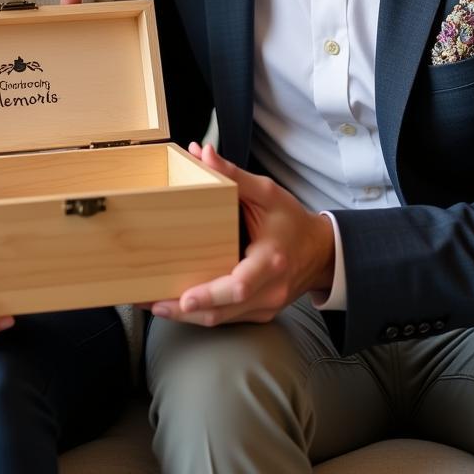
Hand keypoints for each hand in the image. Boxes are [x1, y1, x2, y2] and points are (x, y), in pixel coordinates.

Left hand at [148, 143, 334, 325]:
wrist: (321, 252)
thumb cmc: (292, 221)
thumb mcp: (267, 192)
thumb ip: (233, 175)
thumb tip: (203, 153)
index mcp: (272, 260)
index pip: (240, 285)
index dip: (211, 294)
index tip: (185, 298)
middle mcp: (269, 290)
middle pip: (223, 310)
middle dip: (184, 310)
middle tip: (152, 301)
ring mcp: (265, 306)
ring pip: (221, 319)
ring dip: (186, 315)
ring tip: (153, 303)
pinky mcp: (258, 313)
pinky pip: (226, 318)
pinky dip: (200, 313)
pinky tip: (175, 305)